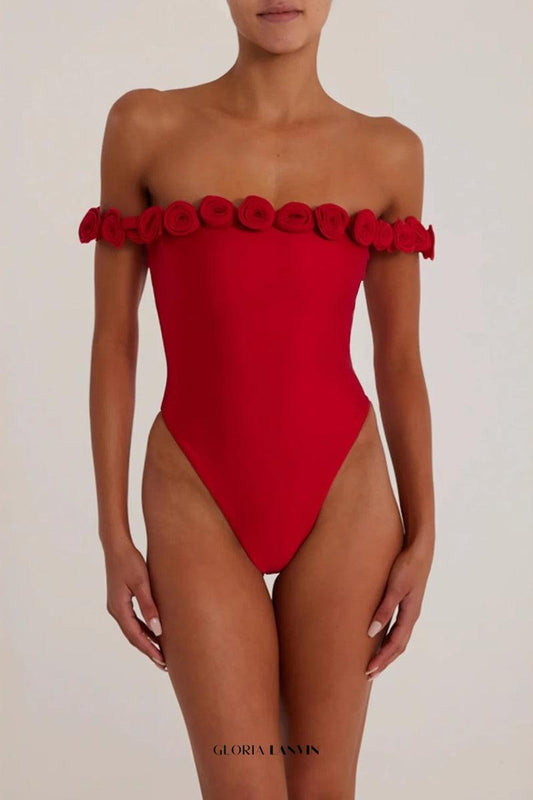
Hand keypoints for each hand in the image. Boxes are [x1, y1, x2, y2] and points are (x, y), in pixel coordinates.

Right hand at [104, 541, 166, 671]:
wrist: (116, 546)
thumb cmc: (129, 562)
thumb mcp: (141, 583)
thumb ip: (149, 606)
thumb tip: (157, 630)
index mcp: (119, 608)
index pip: (136, 636)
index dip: (149, 650)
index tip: (162, 661)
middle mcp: (116, 610)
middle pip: (133, 636)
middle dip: (148, 650)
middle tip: (164, 664)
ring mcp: (117, 605)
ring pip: (133, 629)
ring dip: (146, 640)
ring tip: (161, 653)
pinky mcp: (121, 600)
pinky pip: (133, 620)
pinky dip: (143, 629)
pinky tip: (153, 632)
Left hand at [365, 542, 432, 679]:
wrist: (420, 548)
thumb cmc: (407, 566)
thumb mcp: (395, 587)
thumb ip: (384, 609)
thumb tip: (371, 632)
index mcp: (410, 614)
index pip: (395, 644)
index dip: (382, 659)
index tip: (369, 671)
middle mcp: (411, 615)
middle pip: (398, 645)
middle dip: (384, 660)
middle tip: (368, 674)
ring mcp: (409, 608)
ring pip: (398, 637)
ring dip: (386, 651)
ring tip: (373, 661)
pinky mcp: (405, 600)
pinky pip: (397, 626)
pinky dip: (388, 637)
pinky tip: (379, 637)